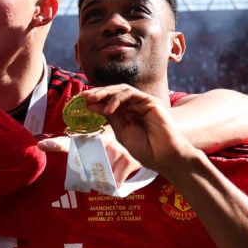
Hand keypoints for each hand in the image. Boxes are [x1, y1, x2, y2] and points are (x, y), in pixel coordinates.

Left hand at [39, 125, 144, 182]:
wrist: (140, 133)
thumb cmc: (111, 142)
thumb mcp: (94, 141)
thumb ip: (73, 147)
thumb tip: (43, 147)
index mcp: (90, 138)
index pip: (68, 143)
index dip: (55, 144)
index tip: (41, 145)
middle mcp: (103, 142)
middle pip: (88, 172)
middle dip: (91, 176)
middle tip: (98, 170)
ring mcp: (116, 151)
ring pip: (103, 179)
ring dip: (105, 180)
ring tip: (110, 169)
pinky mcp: (129, 160)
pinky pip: (116, 183)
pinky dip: (115, 184)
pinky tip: (118, 174)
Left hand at [76, 85, 196, 174]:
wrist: (164, 157)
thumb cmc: (146, 150)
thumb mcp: (122, 133)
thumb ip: (112, 119)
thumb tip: (94, 106)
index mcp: (127, 114)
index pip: (109, 102)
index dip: (96, 101)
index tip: (82, 103)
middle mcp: (135, 105)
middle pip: (114, 93)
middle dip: (98, 93)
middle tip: (84, 97)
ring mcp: (143, 102)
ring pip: (121, 90)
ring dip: (105, 93)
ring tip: (92, 99)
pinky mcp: (150, 101)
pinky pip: (130, 94)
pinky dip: (117, 99)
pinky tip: (108, 109)